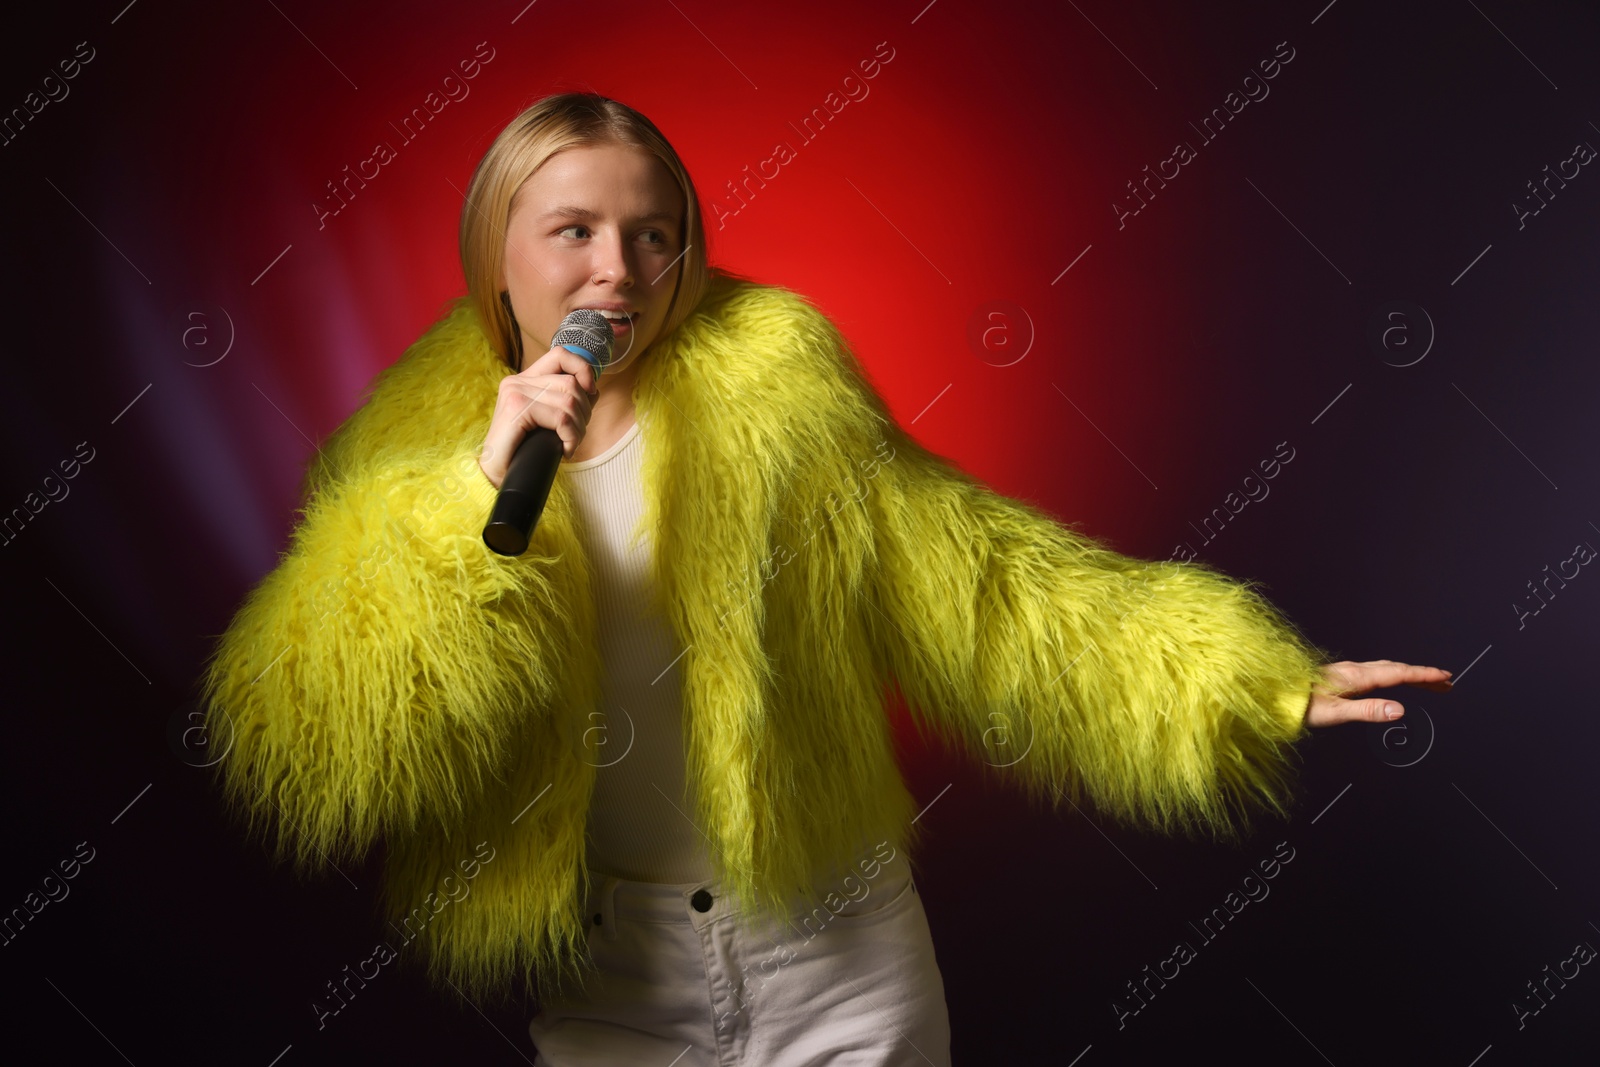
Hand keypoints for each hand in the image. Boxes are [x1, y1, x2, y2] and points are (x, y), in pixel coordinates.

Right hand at [478, 344, 599, 488]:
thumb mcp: (548, 421)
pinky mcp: (516, 409)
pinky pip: (560, 418)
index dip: (583, 369)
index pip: (560, 355)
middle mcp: (518, 381)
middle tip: (576, 435)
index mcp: (525, 379)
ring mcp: (515, 392)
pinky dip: (570, 437)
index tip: (591, 393)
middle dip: (584, 412)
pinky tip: (565, 450)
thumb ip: (566, 402)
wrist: (495, 475)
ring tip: (570, 444)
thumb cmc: (523, 451)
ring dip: (579, 428)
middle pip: (571, 382)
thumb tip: (594, 390)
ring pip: (569, 401)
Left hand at [1304, 659, 1452, 727]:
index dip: (1424, 675)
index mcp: (1357, 677)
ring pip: (1386, 669)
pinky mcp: (1340, 676)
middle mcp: (1354, 670)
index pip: (1399, 674)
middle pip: (1397, 669)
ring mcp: (1347, 671)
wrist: (1276, 695)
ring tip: (1428, 682)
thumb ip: (1368, 711)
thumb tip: (1399, 710)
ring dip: (1409, 674)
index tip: (1445, 677)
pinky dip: (1393, 675)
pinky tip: (1393, 680)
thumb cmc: (1301, 706)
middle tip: (1446, 682)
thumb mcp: (1336, 714)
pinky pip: (1375, 671)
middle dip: (1423, 675)